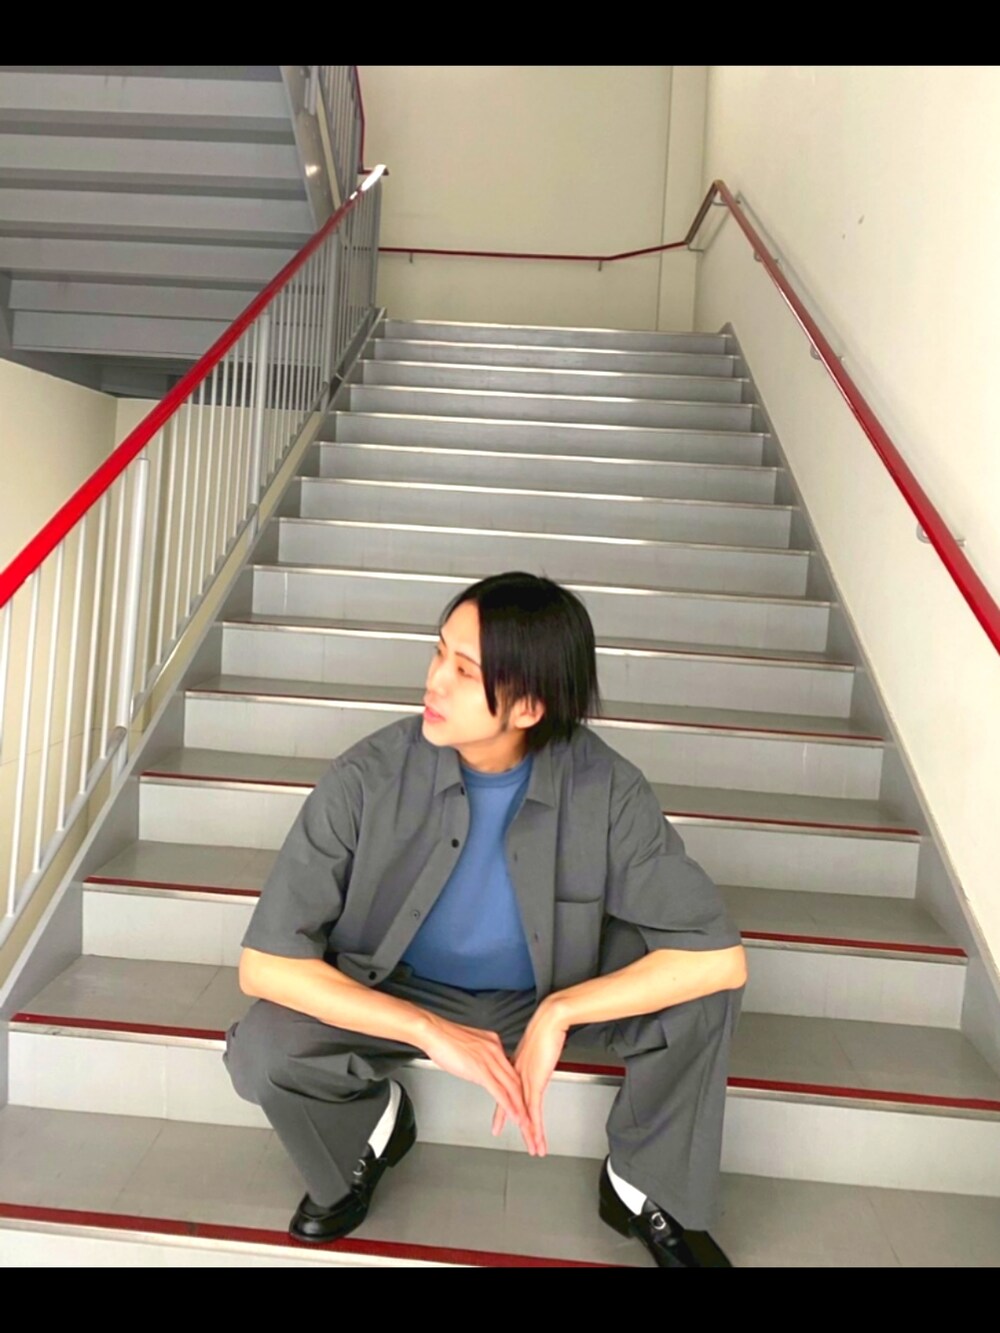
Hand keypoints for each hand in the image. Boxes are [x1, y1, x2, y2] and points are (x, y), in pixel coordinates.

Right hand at [420, 1013, 529, 1132]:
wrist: (433, 1031)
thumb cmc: (444, 1038)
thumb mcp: (468, 1045)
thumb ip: (478, 1055)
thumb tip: (479, 1066)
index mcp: (493, 1043)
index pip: (511, 1068)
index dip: (519, 1084)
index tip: (523, 1096)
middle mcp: (495, 1050)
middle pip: (516, 1079)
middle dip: (525, 1099)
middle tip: (531, 1113)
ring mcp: (489, 1060)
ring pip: (511, 1087)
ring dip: (520, 1107)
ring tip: (526, 1120)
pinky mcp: (480, 1070)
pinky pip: (499, 1091)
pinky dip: (509, 1106)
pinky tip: (513, 1115)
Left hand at [491, 1001, 568, 1156]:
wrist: (549, 1021)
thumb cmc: (545, 1028)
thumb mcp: (534, 1045)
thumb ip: (530, 1056)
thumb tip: (531, 1059)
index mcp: (514, 1064)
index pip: (503, 1086)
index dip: (499, 1099)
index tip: (495, 1109)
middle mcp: (516, 1074)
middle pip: (509, 1100)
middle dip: (503, 1117)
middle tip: (496, 1131)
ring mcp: (525, 1079)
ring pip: (522, 1110)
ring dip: (527, 1131)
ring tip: (531, 1146)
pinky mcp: (535, 1081)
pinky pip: (532, 1107)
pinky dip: (533, 1123)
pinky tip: (534, 1133)